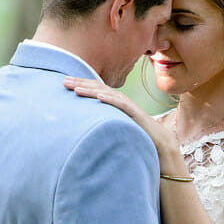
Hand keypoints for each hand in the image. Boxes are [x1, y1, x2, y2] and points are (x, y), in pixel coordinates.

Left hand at [62, 77, 177, 157]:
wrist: (160, 143)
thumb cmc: (138, 136)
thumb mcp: (116, 127)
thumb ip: (103, 123)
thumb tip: (85, 127)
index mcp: (114, 103)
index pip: (95, 90)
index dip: (80, 85)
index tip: (65, 83)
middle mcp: (120, 101)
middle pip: (98, 88)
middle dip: (81, 83)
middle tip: (64, 81)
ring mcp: (128, 106)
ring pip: (107, 94)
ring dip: (91, 90)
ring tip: (75, 88)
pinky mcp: (136, 113)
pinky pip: (122, 104)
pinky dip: (110, 99)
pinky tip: (99, 97)